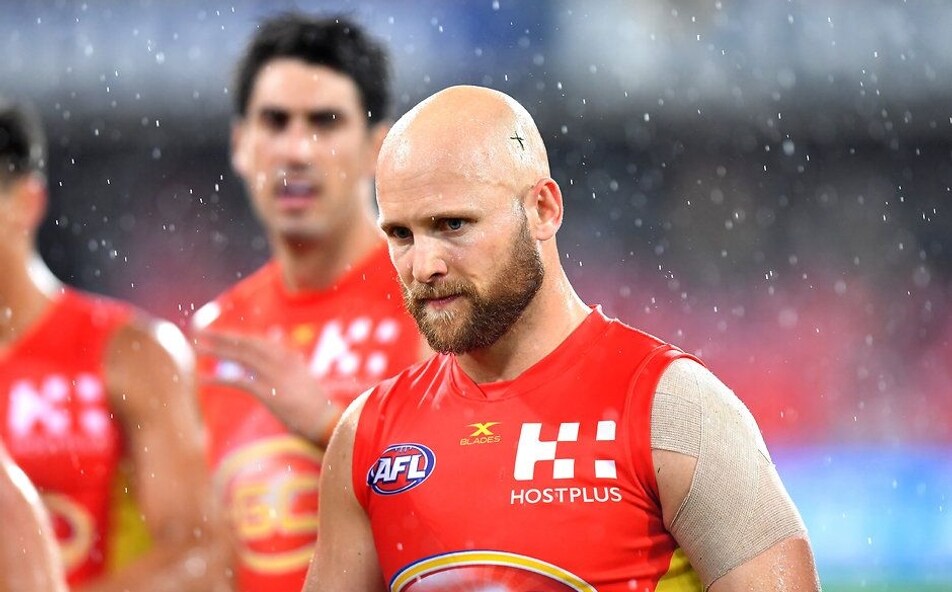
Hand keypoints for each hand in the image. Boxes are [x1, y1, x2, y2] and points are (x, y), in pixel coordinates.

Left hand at [194, 329, 342, 446]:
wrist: (327, 421)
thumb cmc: (316, 405)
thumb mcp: (304, 380)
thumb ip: (293, 367)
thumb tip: (287, 357)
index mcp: (289, 357)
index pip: (258, 341)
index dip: (237, 336)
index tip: (220, 333)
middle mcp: (281, 360)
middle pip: (246, 343)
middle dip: (222, 336)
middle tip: (201, 332)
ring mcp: (275, 375)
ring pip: (240, 357)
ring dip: (216, 351)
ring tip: (196, 347)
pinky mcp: (268, 392)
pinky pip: (237, 381)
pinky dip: (218, 379)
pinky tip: (202, 379)